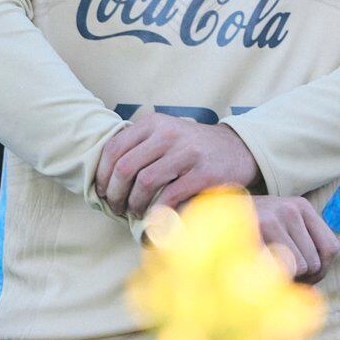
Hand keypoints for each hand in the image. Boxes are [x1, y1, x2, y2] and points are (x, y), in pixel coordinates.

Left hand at [95, 112, 260, 218]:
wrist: (237, 149)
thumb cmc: (192, 148)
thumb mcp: (166, 133)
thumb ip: (138, 145)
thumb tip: (103, 174)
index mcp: (154, 123)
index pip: (114, 149)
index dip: (102, 175)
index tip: (102, 192)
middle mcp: (169, 133)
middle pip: (125, 167)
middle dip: (115, 194)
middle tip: (116, 208)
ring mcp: (187, 152)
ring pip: (144, 182)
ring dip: (133, 204)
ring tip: (134, 212)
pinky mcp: (203, 172)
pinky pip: (170, 195)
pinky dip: (157, 211)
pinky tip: (155, 216)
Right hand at [254, 196, 339, 283]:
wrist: (211, 217)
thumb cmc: (251, 230)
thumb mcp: (280, 227)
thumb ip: (302, 245)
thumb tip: (316, 284)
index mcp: (302, 207)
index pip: (331, 247)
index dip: (321, 269)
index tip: (306, 277)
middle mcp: (291, 209)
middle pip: (314, 262)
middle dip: (301, 277)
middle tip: (280, 275)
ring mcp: (273, 218)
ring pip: (298, 268)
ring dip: (285, 278)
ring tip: (267, 271)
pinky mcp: (256, 232)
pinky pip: (279, 269)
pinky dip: (272, 277)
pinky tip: (259, 272)